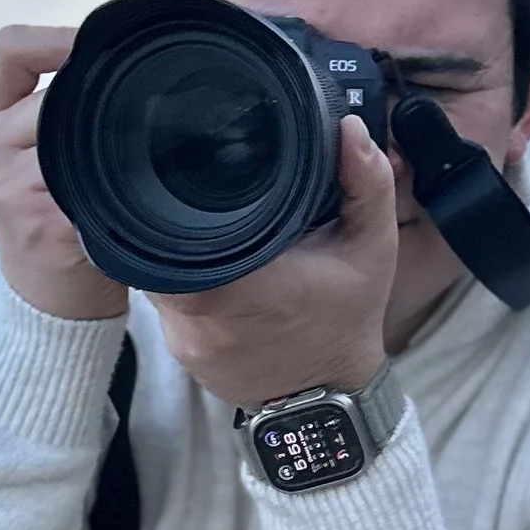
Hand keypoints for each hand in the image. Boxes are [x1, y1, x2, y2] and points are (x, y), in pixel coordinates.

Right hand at [0, 25, 128, 322]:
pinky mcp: (39, 222)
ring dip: (116, 141)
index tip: (100, 45)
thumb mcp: (39, 158)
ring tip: (142, 158)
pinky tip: (134, 192)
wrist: (49, 309)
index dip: (57, 36)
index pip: (11, 48)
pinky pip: (89, 180)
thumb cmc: (59, 225)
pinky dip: (119, 182)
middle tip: (153, 109)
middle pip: (56, 90)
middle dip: (104, 100)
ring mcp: (6, 186)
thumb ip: (62, 112)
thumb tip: (133, 60)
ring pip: (75, 130)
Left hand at [149, 112, 398, 408]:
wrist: (332, 400)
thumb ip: (367, 185)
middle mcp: (202, 316)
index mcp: (245, 285)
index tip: (184, 176)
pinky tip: (212, 273)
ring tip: (209, 235)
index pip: (173, 234)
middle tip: (196, 196)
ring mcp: (186, 340)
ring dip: (177, 255)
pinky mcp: (181, 355)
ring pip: (156, 277)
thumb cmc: (348, 320)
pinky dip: (183, 286)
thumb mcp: (372, 248)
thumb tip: (349, 129)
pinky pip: (166, 306)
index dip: (170, 202)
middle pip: (157, 249)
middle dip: (174, 222)